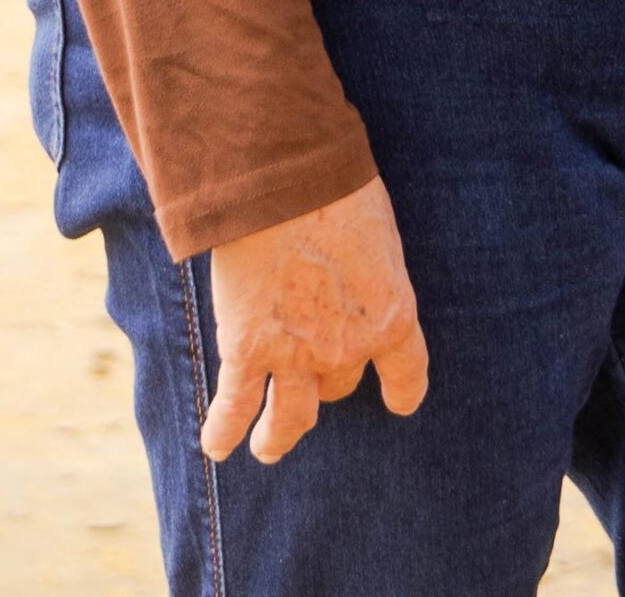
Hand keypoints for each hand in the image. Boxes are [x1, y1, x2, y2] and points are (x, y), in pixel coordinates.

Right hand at [201, 174, 428, 464]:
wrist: (283, 177)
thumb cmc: (336, 187)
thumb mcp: (377, 234)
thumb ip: (370, 272)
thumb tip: (352, 276)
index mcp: (391, 315)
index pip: (407, 374)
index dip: (402, 392)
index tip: (397, 403)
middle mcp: (348, 347)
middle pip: (338, 383)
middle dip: (326, 375)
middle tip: (311, 371)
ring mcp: (296, 354)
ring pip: (289, 419)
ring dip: (277, 436)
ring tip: (268, 446)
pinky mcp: (247, 349)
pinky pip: (234, 407)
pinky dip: (223, 431)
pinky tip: (217, 446)